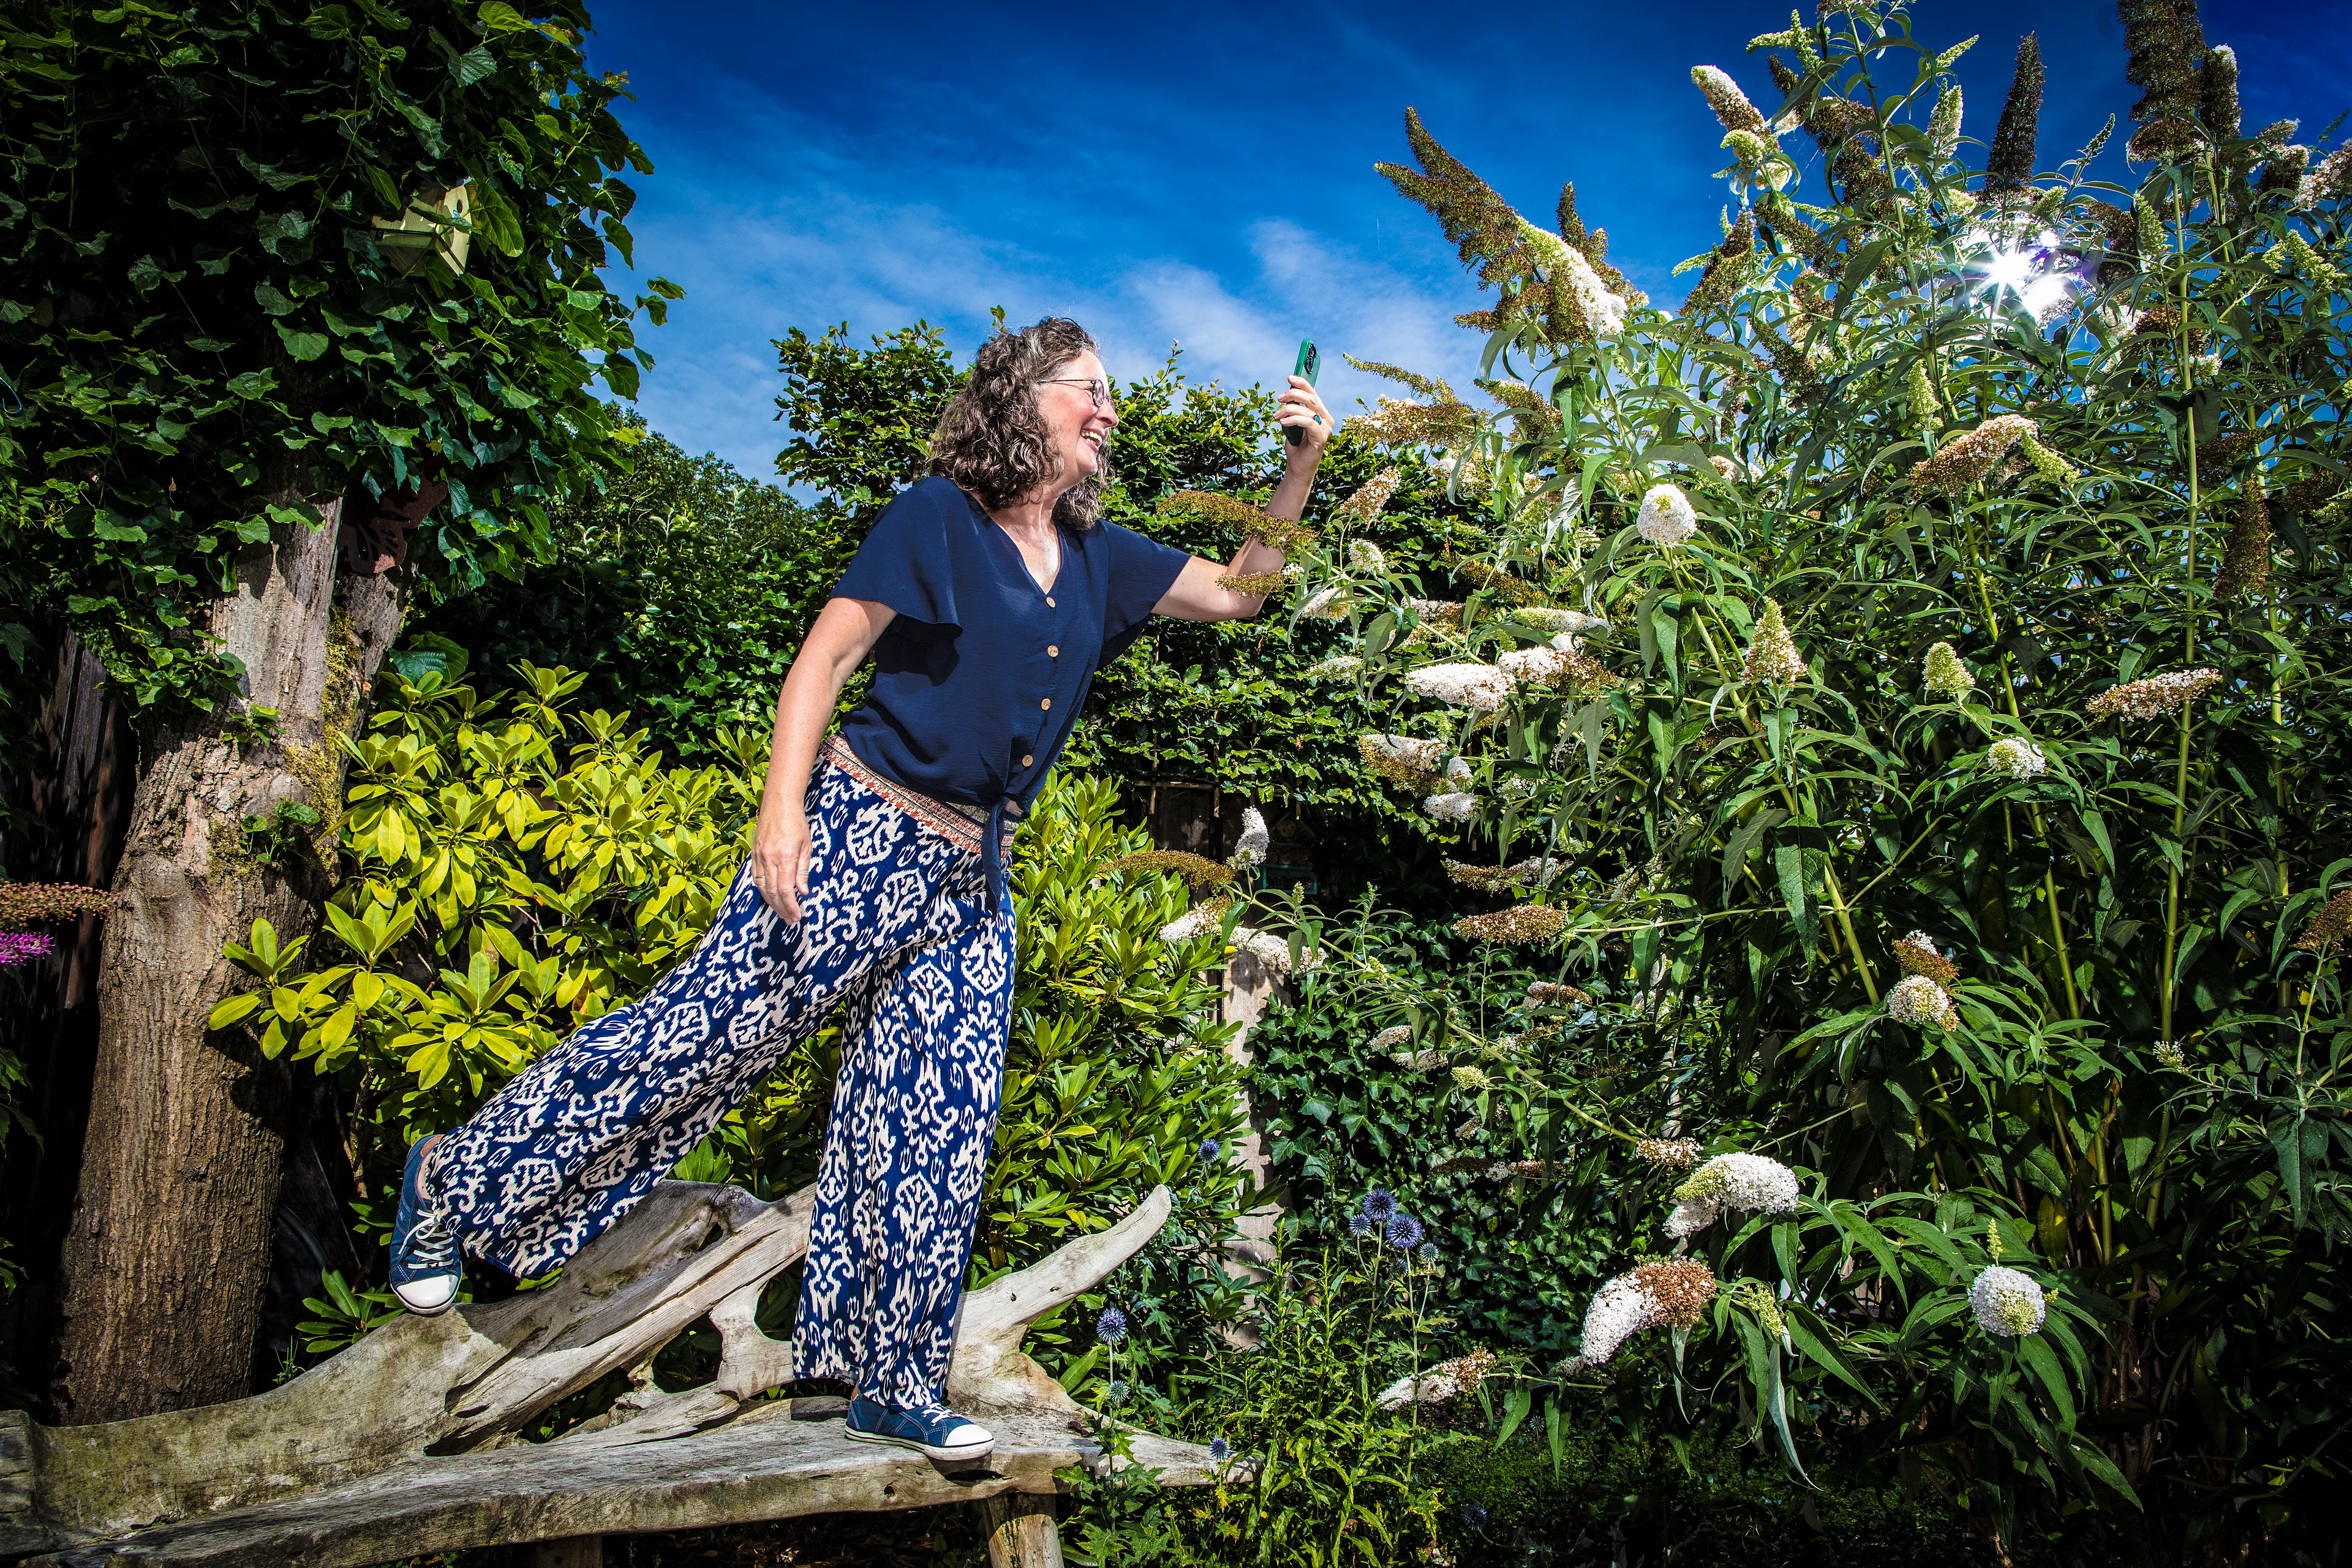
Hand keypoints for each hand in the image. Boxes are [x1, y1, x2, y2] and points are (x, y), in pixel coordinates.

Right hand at [749, 806, 812, 921]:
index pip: (786, 890)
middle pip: (773, 892)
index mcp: (784, 857)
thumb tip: (803, 892)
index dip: (790, 906)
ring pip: (762, 887)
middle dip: (781, 909)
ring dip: (771, 903)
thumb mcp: (806, 846)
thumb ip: (803, 870)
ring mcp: (758, 857)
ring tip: (781, 913)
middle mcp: (768, 859)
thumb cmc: (796, 823)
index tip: (796, 917)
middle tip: (789, 920)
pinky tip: (769, 897)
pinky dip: (762, 890)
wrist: (778, 803)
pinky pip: (756, 878)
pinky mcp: (753, 855)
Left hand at [1276, 374, 1333, 458]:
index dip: (1302, 383)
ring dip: (1289, 410)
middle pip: (1311, 399)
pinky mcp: (1321, 437)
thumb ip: (1294, 410)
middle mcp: (1326, 419)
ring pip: (1308, 410)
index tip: (1289, 378)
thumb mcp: (1292, 423)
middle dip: (1293, 395)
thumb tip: (1286, 395)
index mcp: (1321, 413)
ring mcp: (1326, 428)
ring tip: (1277, 415)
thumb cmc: (1296, 445)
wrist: (1297, 467)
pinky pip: (1308, 422)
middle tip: (1279, 398)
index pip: (1313, 393)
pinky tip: (1283, 422)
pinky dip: (1294, 420)